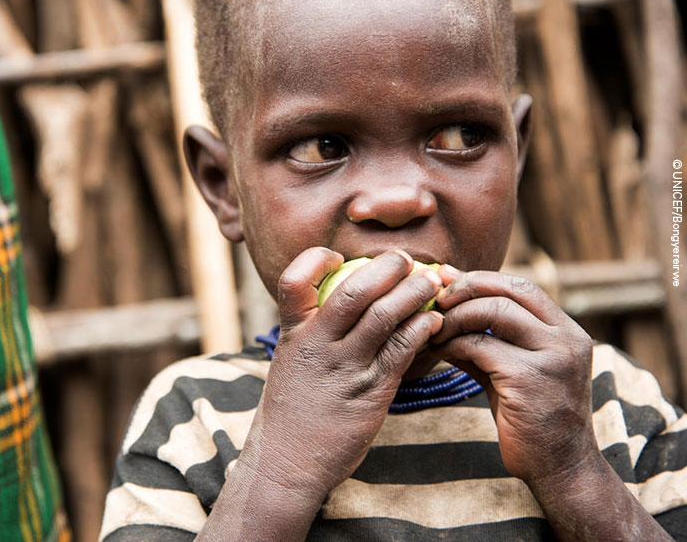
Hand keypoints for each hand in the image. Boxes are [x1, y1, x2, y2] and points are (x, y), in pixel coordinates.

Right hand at [239, 247, 443, 499]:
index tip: (341, 258)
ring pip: (384, 316)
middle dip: (386, 267)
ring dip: (414, 293)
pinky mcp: (371, 392)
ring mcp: (344, 368)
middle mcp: (317, 345)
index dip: (317, 259)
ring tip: (432, 282)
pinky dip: (421, 329)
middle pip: (354, 291)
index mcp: (292, 333)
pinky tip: (433, 323)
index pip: (294, 279)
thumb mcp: (291, 361)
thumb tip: (348, 300)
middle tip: (407, 260)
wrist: (287, 462)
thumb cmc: (293, 409)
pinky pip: (401, 351)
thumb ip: (313, 331)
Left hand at [430, 268, 595, 485]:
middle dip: (465, 288)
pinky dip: (452, 344)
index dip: (481, 278)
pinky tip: (438, 351)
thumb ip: (486, 338)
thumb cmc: (530, 418)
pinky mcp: (529, 378)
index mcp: (567, 331)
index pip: (521, 286)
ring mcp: (552, 358)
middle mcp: (566, 338)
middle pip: (508, 290)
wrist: (559, 468)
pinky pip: (480, 346)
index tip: (447, 278)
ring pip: (492, 312)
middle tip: (435, 299)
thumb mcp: (511, 369)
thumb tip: (441, 309)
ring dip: (455, 317)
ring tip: (433, 329)